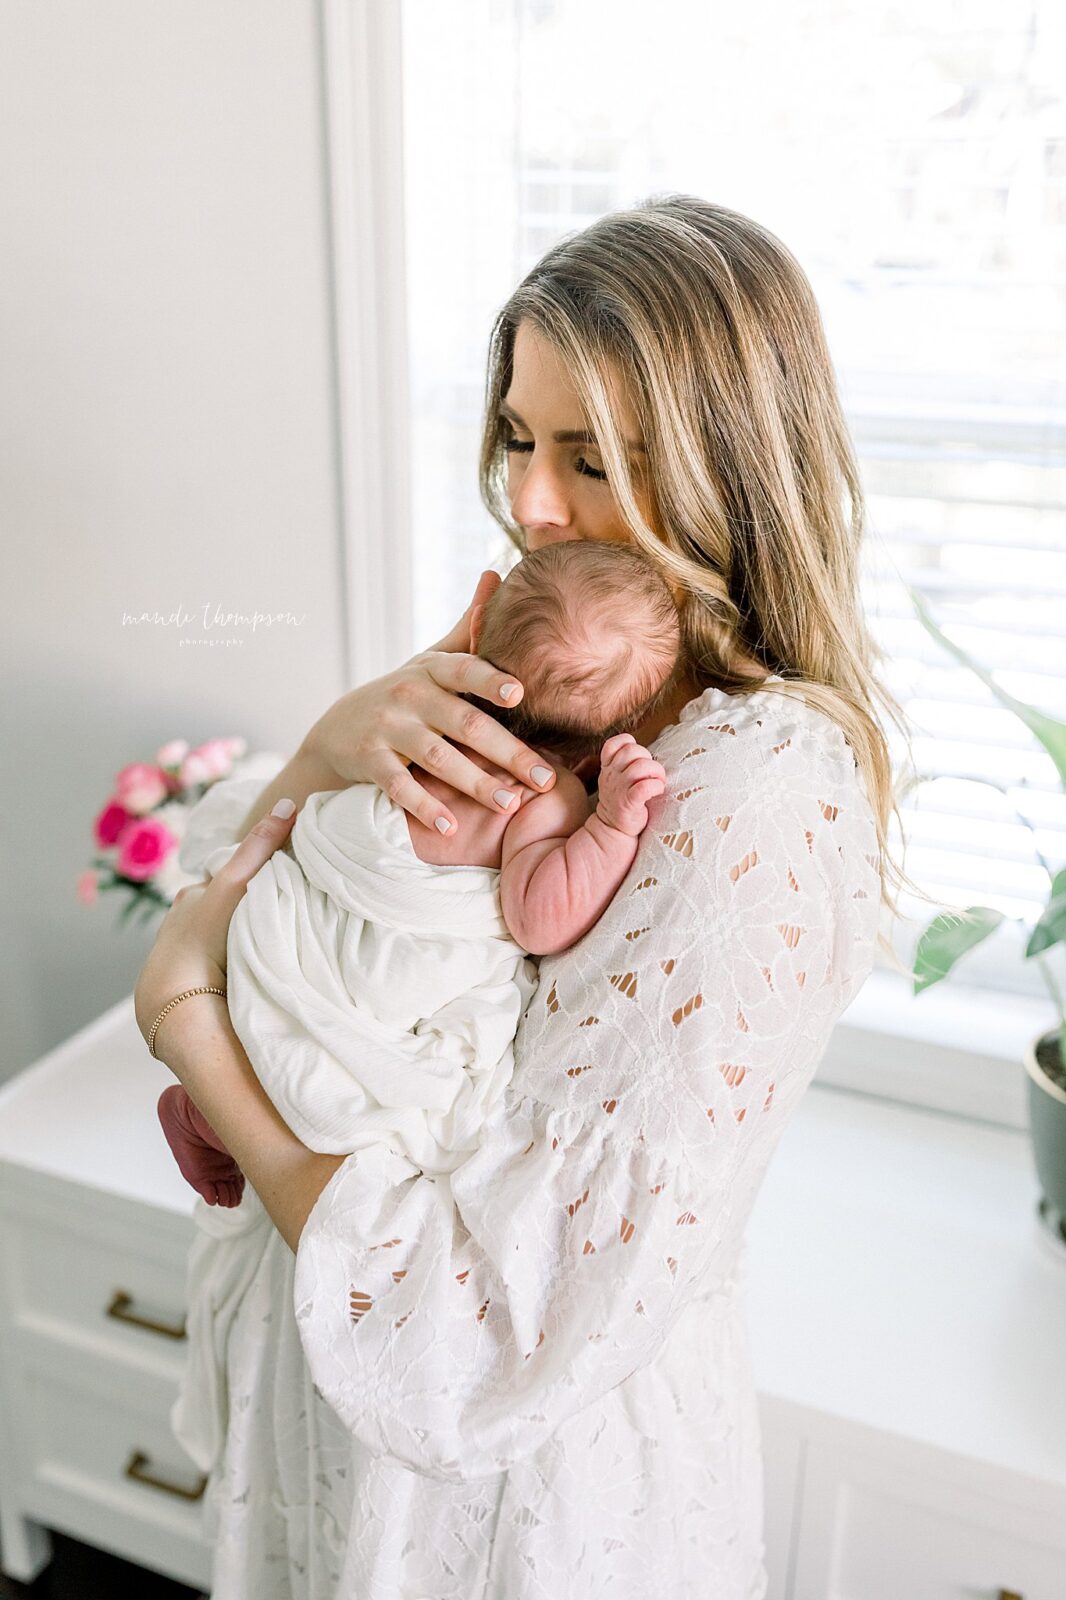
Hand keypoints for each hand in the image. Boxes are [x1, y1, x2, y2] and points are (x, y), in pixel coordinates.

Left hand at [133, 802, 297, 1065]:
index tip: (282, 876)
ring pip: (220, 938)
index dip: (254, 875)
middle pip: (224, 906)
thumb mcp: (235, 886)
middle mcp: (183, 924)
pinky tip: (251, 972)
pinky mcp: (192, 988)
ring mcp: (186, 958)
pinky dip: (232, 966)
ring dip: (240, 940)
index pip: (227, 877)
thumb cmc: (203, 939)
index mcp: (190, 897)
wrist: (180, 1004)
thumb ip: (259, 849)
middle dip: (247, 907)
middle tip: (281, 911)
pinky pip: (218, 967)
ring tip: (271, 945)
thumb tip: (286, 803)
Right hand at [302, 570, 556, 836]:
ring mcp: (388, 729)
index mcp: (432, 671)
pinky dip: (426, 807)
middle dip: (508, 752)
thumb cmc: (404, 696)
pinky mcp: (369, 762)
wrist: (336, 731)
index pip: (464, 670)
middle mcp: (410, 696)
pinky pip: (400, 787)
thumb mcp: (429, 661)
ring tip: (510, 804)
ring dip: (475, 783)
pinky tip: (452, 827)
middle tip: (545, 778)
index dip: (489, 681)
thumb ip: (466, 628)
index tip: (520, 694)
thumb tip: (495, 574)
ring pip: (438, 758)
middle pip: (465, 724)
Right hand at [594, 734, 666, 837]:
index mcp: (608, 767)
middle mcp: (611, 775)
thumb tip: (645, 753)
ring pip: (641, 766)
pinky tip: (657, 791)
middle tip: (654, 774)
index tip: (638, 758)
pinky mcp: (629, 803)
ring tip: (658, 782)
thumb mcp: (616, 779)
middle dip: (649, 758)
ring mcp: (619, 789)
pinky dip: (655, 786)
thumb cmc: (621, 801)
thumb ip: (625, 763)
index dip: (629, 744)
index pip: (614, 743)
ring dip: (656, 772)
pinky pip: (644, 787)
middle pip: (632, 750)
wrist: (613, 830)